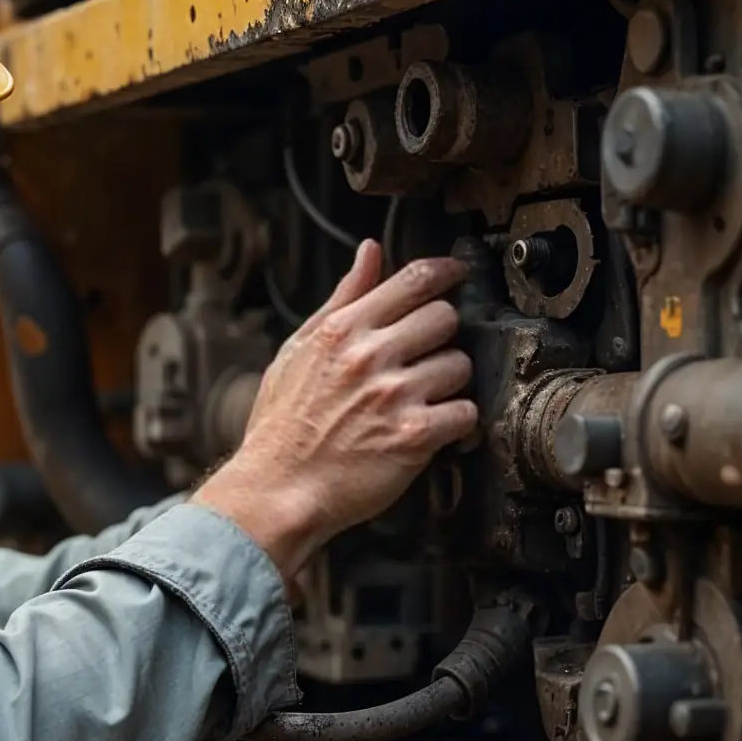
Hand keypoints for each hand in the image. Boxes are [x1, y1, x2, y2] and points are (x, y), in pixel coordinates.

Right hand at [194, 242, 474, 577]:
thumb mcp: (299, 349)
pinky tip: (431, 431)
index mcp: (342, 330)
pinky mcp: (414, 436)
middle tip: (422, 361)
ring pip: (459, 365)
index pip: (412, 280)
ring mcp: (393, 395)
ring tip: (420, 402)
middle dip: (440, 339)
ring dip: (448, 385)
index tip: (457, 272)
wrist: (276, 490)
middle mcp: (369, 356)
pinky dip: (455, 424)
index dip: (445, 271)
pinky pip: (465, 413)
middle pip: (445, 318)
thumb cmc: (283, 425)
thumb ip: (343, 298)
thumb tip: (371, 250)